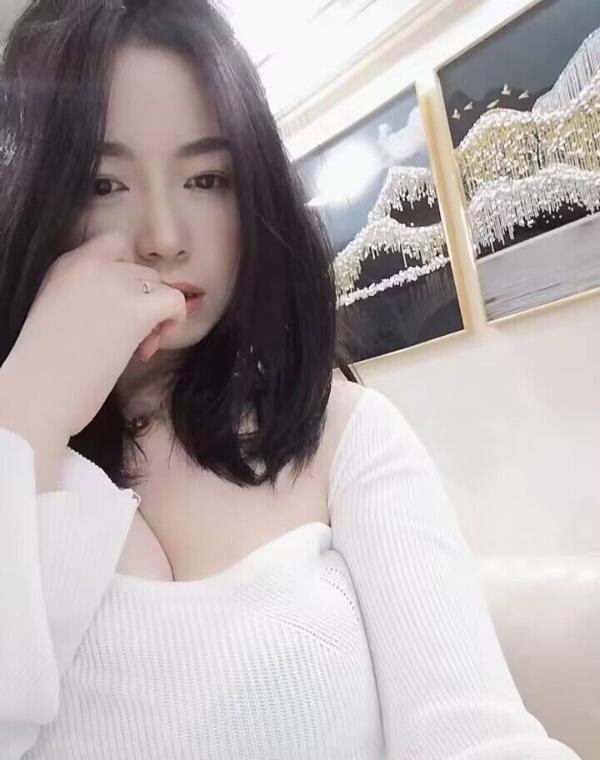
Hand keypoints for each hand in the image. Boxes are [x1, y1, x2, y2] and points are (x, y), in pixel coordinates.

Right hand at [2, 231, 187, 438]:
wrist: (37, 395)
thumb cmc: (47, 368)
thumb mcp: (60, 312)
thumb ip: (90, 296)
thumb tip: (131, 304)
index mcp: (66, 265)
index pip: (114, 245)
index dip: (128, 277)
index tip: (121, 306)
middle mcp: (89, 265)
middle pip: (141, 270)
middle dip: (143, 301)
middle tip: (131, 339)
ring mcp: (113, 284)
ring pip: (160, 285)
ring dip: (156, 316)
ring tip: (136, 349)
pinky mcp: (135, 311)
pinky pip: (175, 301)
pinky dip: (173, 321)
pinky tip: (150, 346)